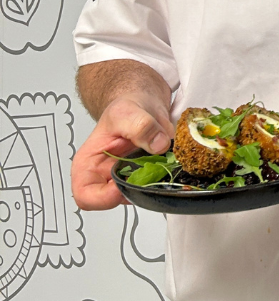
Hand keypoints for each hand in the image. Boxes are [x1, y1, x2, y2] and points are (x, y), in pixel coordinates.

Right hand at [71, 94, 173, 210]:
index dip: (103, 198)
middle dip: (137, 187)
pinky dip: (167, 174)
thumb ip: (141, 127)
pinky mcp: (149, 174)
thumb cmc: (125, 107)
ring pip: (142, 193)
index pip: (87, 197)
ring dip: (156, 180)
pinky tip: (169, 158)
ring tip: (162, 158)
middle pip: (118, 199)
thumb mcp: (127, 112)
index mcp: (89, 165)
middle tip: (151, 168)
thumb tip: (159, 144)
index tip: (123, 184)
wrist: (144, 101)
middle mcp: (107, 175)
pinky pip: (158, 183)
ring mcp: (129, 177)